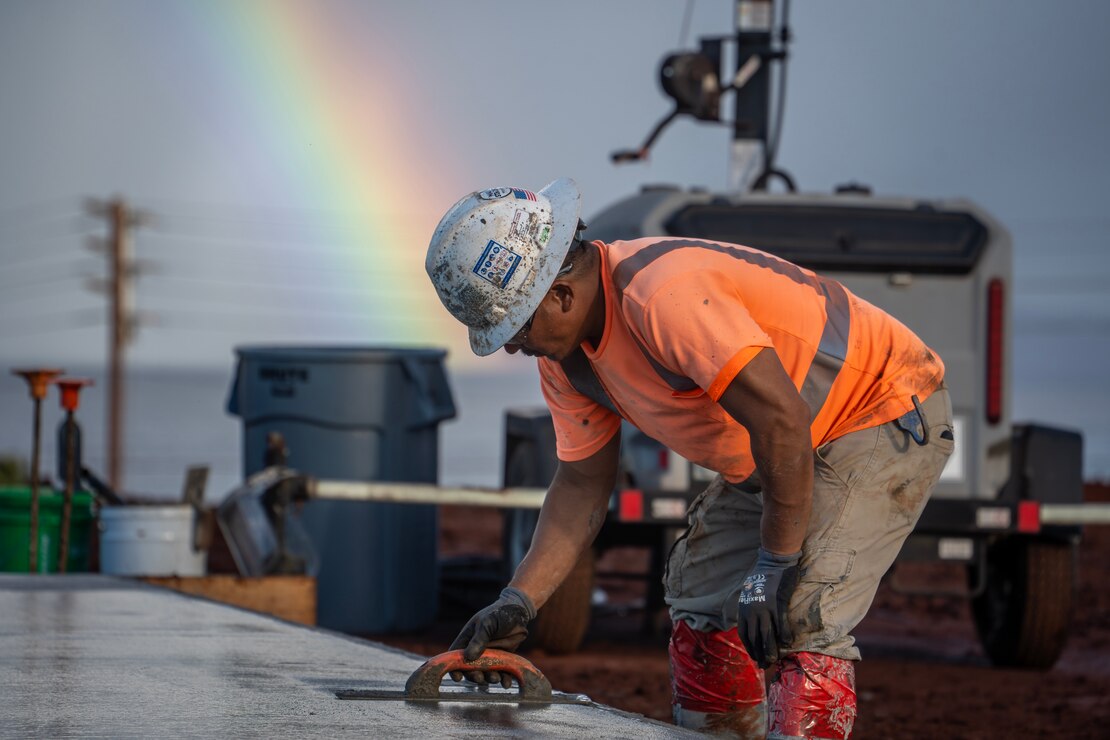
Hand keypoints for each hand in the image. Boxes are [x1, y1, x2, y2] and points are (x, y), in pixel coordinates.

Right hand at [448, 586, 535, 686]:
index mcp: (468, 639)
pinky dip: (504, 679)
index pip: (456, 656)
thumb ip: (479, 640)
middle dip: (474, 675)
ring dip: (489, 678)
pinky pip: (502, 673)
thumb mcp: (487, 624)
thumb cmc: (499, 613)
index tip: (457, 677)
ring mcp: (491, 656)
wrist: (519, 611)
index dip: (454, 667)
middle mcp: (477, 649)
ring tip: (496, 678)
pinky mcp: (503, 659)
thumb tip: (468, 657)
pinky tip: (507, 683)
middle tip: (480, 678)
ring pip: (486, 672)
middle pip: (471, 668)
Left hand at [736, 548, 800, 668]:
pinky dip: (784, 634)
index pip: (744, 633)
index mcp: (744, 608)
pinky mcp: (777, 602)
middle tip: (764, 665)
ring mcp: (765, 607)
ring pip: (767, 634)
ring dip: (770, 649)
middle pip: (755, 637)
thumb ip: (750, 608)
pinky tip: (787, 644)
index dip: (749, 647)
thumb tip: (754, 622)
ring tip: (773, 660)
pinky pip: (781, 623)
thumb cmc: (764, 578)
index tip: (754, 656)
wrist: (773, 562)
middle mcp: (752, 610)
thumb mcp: (750, 593)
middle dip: (759, 653)